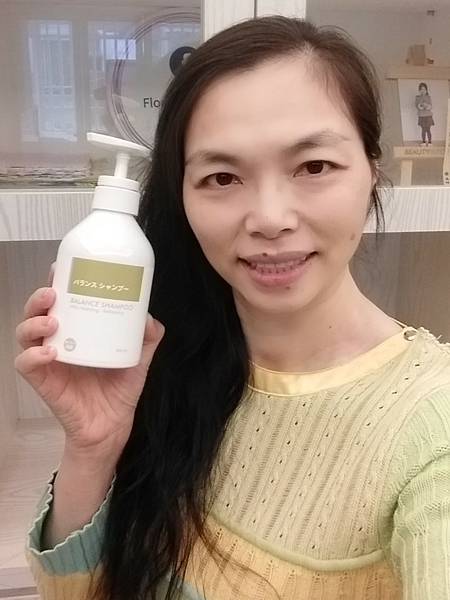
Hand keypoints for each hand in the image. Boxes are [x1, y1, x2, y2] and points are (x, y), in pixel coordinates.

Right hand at [15, 263, 164, 457]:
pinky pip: (26, 364)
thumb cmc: (119, 387)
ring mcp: (47, 360)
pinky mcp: (43, 381)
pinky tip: (50, 353)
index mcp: (77, 330)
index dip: (55, 282)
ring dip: (33, 322)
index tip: (61, 269)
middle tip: (53, 292)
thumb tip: (148, 317)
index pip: (60, 301)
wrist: (112, 425)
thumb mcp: (138, 357)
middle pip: (35, 311)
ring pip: (24, 333)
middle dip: (39, 297)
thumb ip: (147, 336)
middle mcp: (58, 340)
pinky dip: (33, 356)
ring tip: (52, 321)